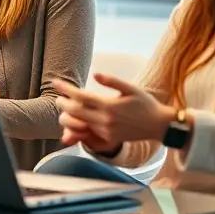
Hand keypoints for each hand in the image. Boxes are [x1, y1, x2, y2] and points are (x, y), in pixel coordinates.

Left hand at [53, 74, 174, 153]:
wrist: (159, 126)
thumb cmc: (146, 104)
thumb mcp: (131, 88)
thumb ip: (112, 81)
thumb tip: (95, 74)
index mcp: (110, 106)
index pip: (81, 96)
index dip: (66, 89)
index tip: (56, 82)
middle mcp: (105, 120)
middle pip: (75, 112)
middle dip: (63, 104)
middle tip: (57, 97)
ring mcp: (106, 131)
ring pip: (79, 124)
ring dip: (68, 116)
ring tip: (64, 107)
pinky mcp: (108, 138)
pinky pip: (88, 133)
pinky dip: (78, 126)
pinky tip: (75, 120)